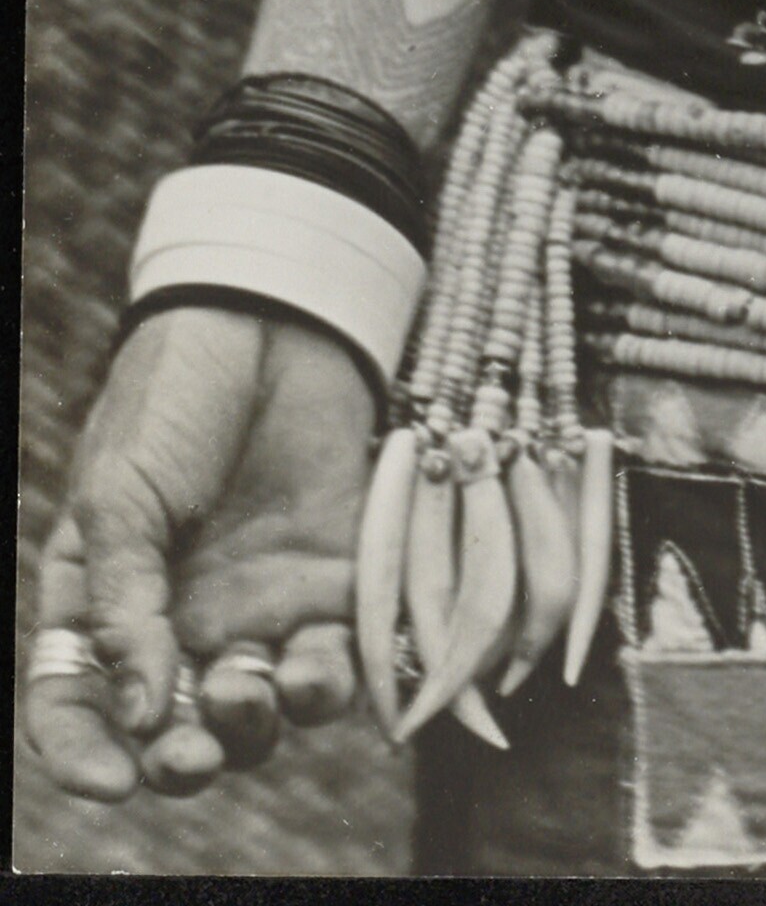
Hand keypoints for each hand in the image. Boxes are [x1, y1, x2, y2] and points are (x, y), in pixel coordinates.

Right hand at [25, 306, 376, 799]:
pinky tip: (321, 669)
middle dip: (186, 760)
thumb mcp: (119, 497)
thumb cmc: (174, 403)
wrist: (272, 328)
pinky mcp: (337, 585)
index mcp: (103, 603)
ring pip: (264, 712)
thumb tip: (139, 710)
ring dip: (259, 724)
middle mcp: (182, 622)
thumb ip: (124, 605)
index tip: (114, 782)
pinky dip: (336, 684)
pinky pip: (341, 661)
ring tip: (254, 685)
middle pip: (178, 729)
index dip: (87, 756)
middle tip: (194, 753)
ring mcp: (262, 608)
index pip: (79, 704)